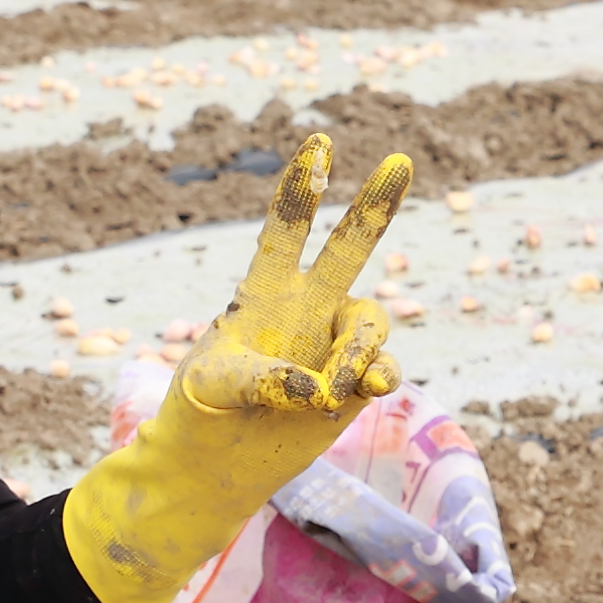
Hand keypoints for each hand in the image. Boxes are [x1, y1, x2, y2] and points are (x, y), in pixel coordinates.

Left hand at [181, 132, 406, 423]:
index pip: (285, 230)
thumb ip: (260, 378)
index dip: (302, 188)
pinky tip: (365, 392)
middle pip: (349, 248)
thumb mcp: (212, 385)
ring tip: (336, 390)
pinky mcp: (355, 386)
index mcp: (263, 292)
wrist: (219, 461)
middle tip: (400, 159)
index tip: (319, 142)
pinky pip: (384, 369)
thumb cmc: (202, 408)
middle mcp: (307, 308)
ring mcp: (334, 344)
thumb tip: (318, 389)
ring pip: (372, 324)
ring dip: (359, 353)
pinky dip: (378, 377)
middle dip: (374, 206)